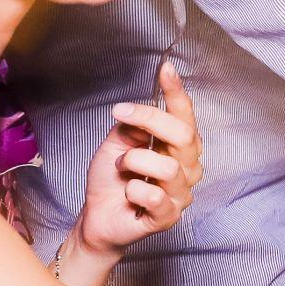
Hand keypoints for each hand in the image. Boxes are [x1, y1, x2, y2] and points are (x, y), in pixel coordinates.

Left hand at [70, 61, 201, 260]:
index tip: (165, 69)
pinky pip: (155, 196)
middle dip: (149, 120)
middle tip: (119, 114)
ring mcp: (181, 192)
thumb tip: (143, 110)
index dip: (176, 92)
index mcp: (178, 146)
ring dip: (133, 162)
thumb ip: (134, 125)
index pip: (185, 115)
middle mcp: (187, 166)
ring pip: (167, 167)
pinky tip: (128, 194)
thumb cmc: (111, 179)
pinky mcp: (169, 217)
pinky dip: (134, 191)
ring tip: (121, 169)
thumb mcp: (117, 142)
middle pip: (184, 135)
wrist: (97, 216)